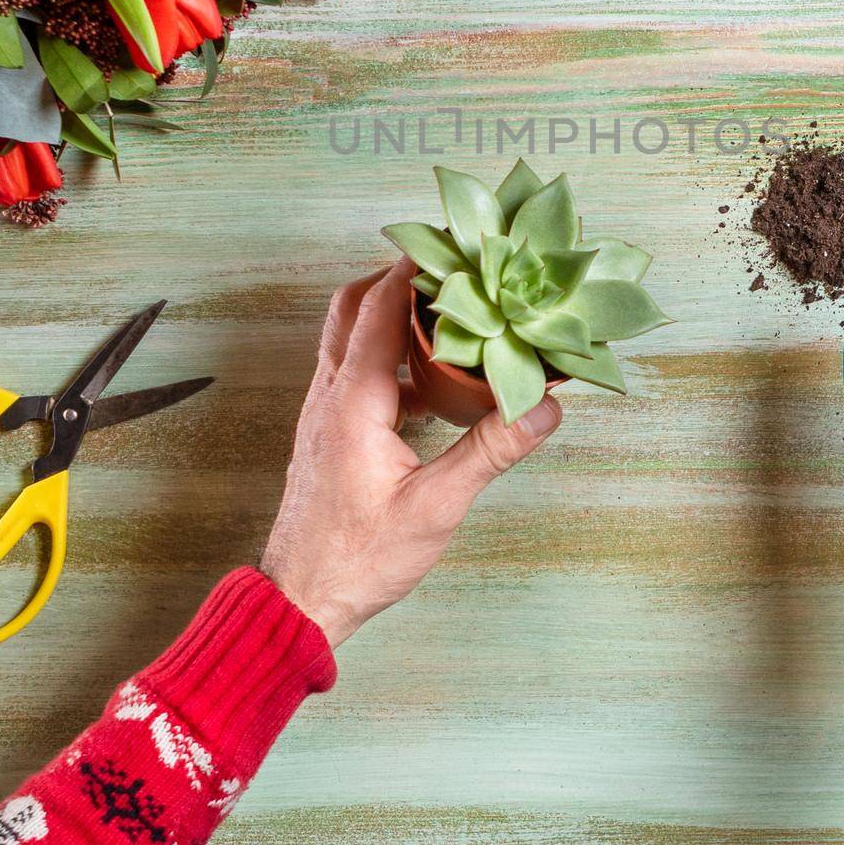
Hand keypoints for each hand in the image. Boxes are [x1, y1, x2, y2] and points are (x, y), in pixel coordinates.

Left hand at [260, 261, 561, 645]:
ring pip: (348, 335)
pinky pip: (352, 368)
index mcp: (353, 399)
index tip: (450, 245)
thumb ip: (489, 450)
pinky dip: (385, 351)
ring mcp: (323, 411)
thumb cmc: (359, 558)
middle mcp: (330, 393)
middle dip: (395, 278)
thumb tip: (544, 406)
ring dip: (388, 313)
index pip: (378, 308)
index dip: (412, 269)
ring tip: (446, 311)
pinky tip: (430, 376)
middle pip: (351, 306)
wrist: (299, 599)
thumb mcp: (435, 507)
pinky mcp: (326, 430)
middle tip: (447, 269)